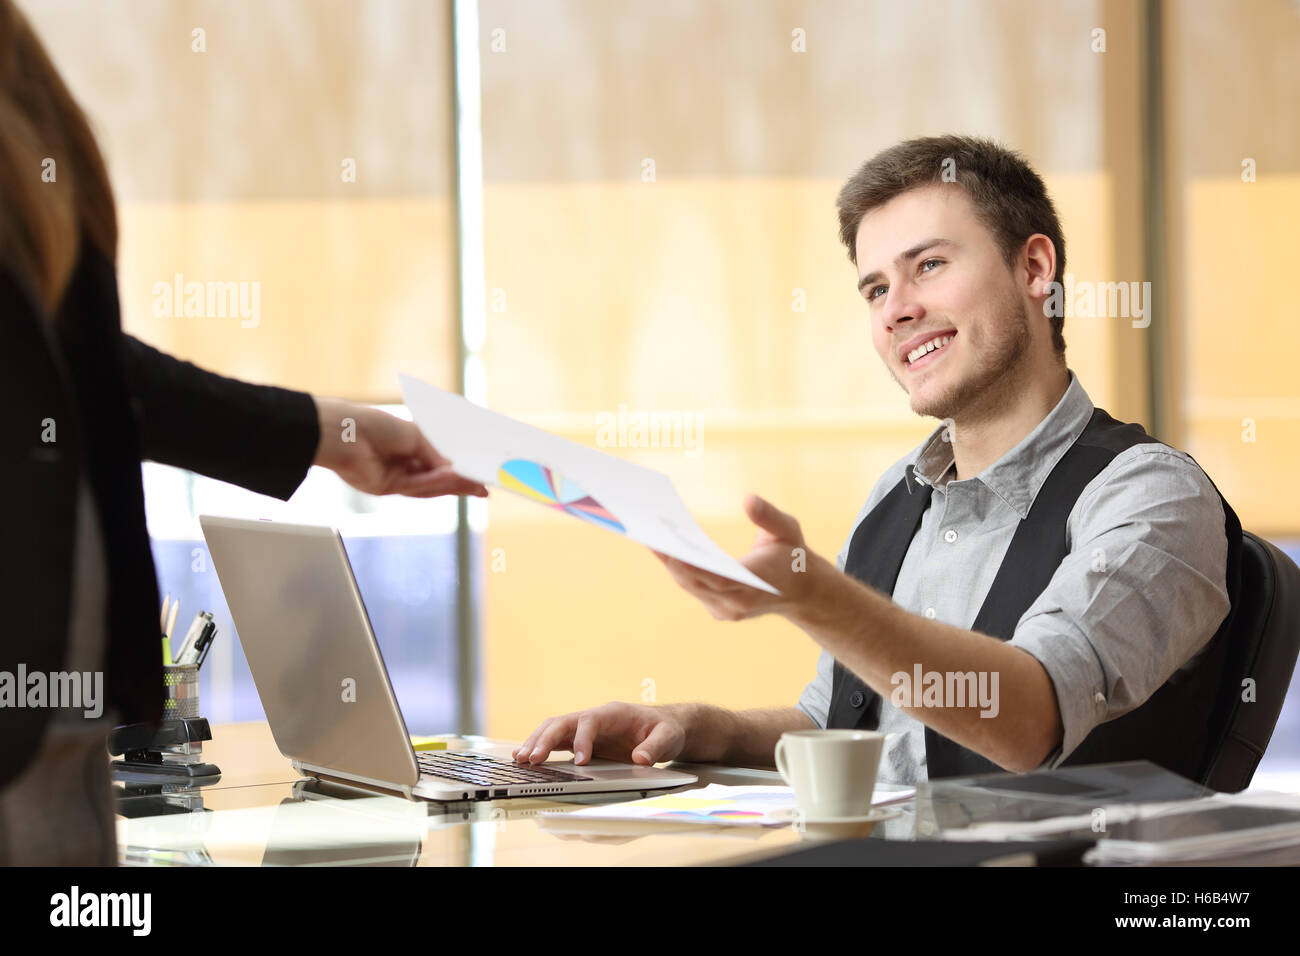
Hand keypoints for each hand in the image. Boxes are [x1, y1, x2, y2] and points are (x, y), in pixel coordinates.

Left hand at [311, 396, 488, 497]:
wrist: (345, 432)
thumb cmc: (376, 425)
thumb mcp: (416, 436)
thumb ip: (436, 455)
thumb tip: (456, 470)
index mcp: (412, 447)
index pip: (441, 464)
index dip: (461, 471)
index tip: (481, 475)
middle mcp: (405, 464)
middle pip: (438, 480)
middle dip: (462, 484)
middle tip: (484, 489)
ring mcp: (397, 478)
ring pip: (429, 487)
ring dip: (452, 485)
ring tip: (474, 483)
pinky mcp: (387, 488)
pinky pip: (415, 487)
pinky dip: (433, 482)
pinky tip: (449, 476)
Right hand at [511, 702, 687, 766]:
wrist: (664, 726)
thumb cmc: (665, 729)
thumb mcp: (668, 737)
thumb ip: (655, 747)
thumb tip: (640, 760)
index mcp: (613, 712)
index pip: (590, 720)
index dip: (582, 739)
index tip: (581, 761)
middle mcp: (595, 717)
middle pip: (564, 721)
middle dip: (546, 739)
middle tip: (533, 759)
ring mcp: (586, 728)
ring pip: (555, 728)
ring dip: (537, 742)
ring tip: (521, 759)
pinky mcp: (582, 739)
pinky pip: (557, 740)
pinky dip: (541, 747)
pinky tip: (527, 759)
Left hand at [653, 493, 822, 620]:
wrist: (804, 592)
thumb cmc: (793, 556)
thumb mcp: (789, 530)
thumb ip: (768, 516)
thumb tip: (747, 499)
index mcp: (757, 585)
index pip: (717, 578)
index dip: (690, 565)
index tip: (667, 548)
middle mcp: (738, 604)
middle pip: (694, 581)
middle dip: (669, 557)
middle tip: (646, 530)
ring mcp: (726, 611)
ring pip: (689, 585)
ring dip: (668, 561)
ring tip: (648, 533)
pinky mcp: (719, 611)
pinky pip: (693, 588)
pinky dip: (678, 568)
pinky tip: (662, 545)